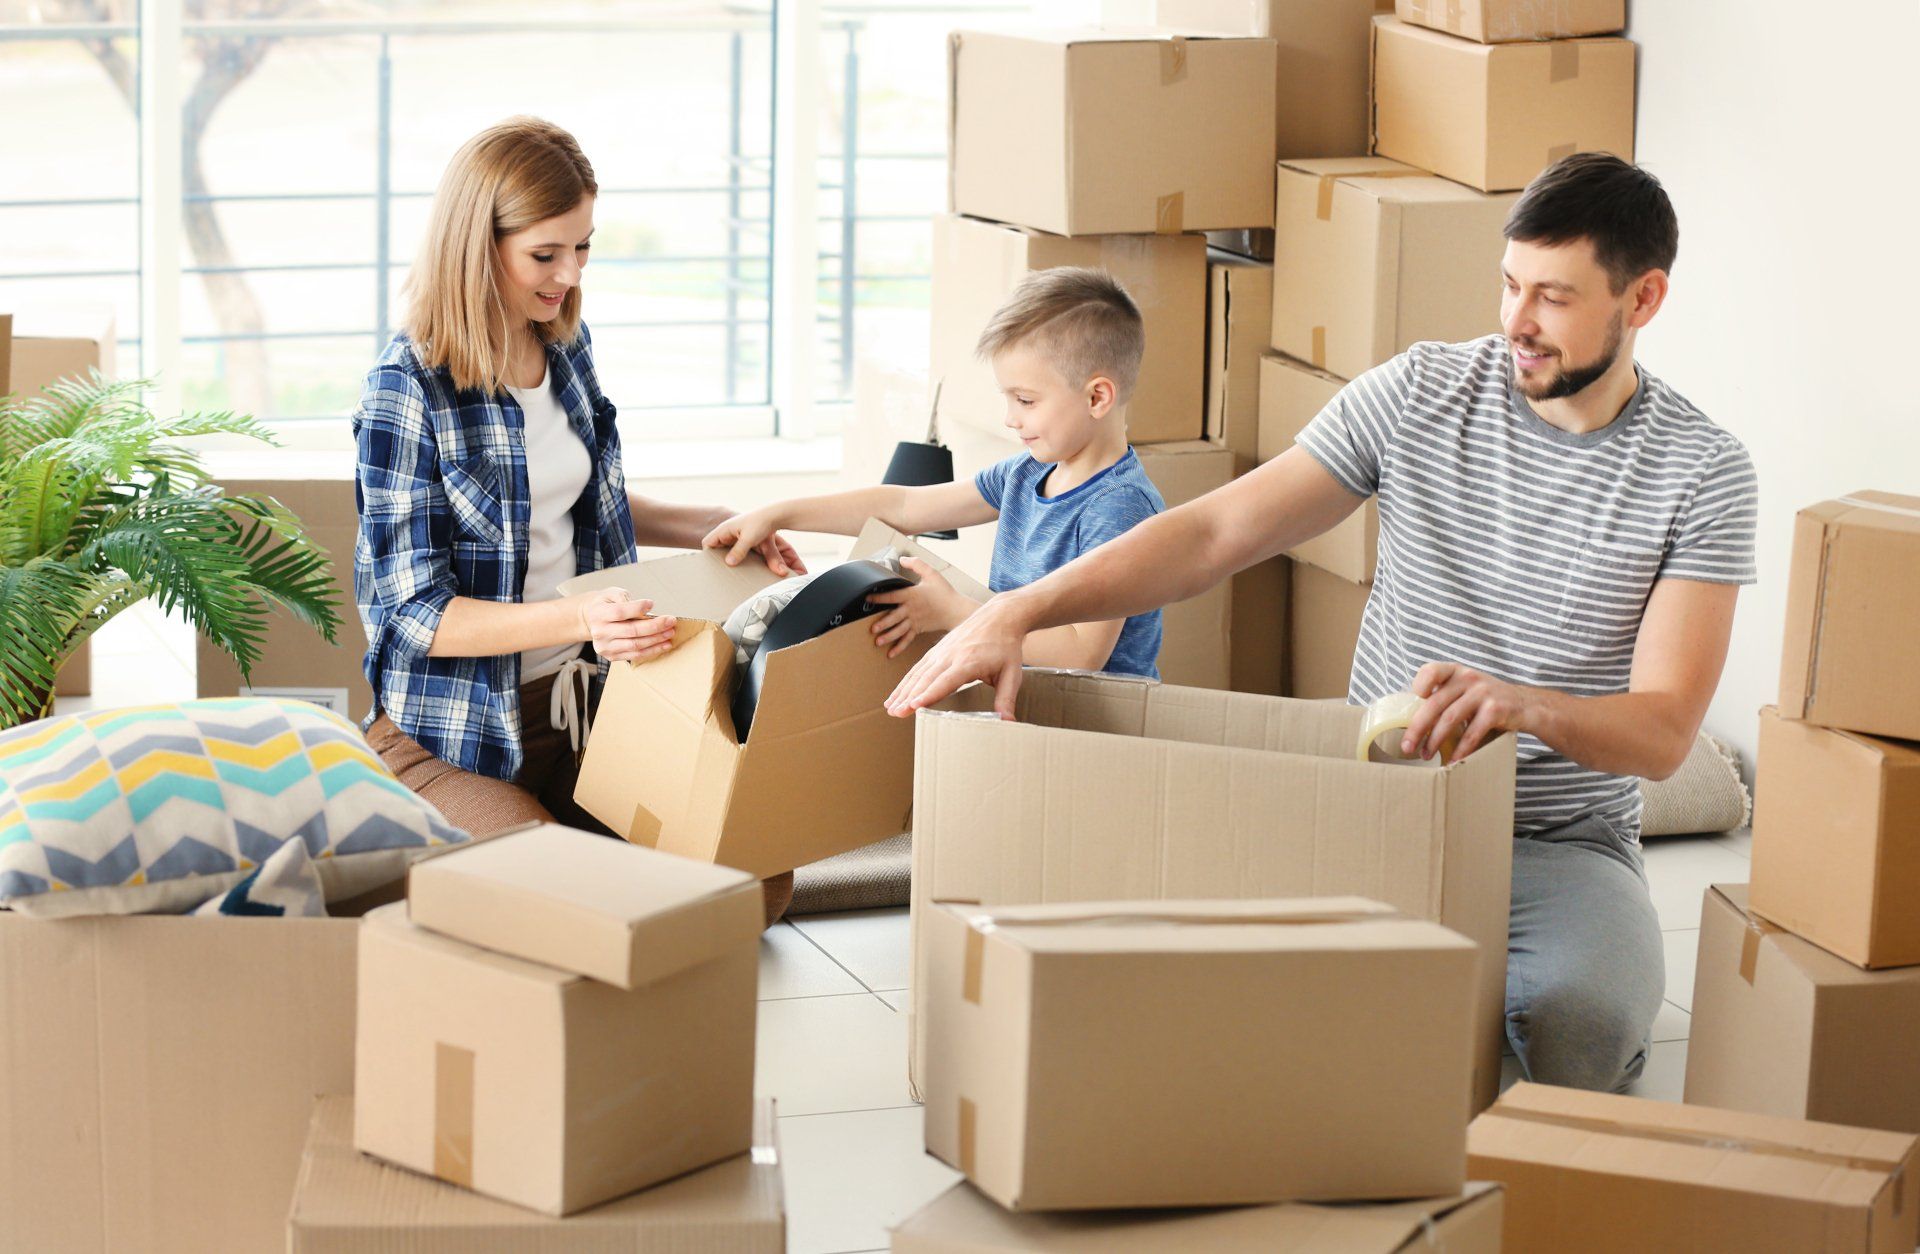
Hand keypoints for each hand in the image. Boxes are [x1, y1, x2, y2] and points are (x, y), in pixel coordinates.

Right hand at [576, 588, 677, 664]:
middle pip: (631, 630)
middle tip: (670, 621)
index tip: (652, 604)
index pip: (620, 612)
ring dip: (656, 640)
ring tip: (670, 633)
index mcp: (598, 614)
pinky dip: (652, 650)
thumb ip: (625, 598)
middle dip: (655, 626)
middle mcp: (600, 632)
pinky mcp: (611, 656)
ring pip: (635, 645)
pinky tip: (663, 645)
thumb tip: (644, 609)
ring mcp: (605, 646)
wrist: (591, 619)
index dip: (637, 608)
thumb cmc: (606, 604)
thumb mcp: (611, 593)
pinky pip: (635, 655)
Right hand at [701, 508, 806, 577]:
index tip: (712, 566)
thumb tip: (728, 563)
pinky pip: (742, 552)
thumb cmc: (760, 522)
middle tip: (723, 573)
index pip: (708, 543)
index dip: (708, 554)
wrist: (776, 516)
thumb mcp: (748, 538)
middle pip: (719, 550)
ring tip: (735, 573)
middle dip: (721, 560)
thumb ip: (739, 550)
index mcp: (724, 530)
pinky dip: (744, 559)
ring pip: (732, 553)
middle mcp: (729, 533)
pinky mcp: (747, 541)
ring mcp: (738, 537)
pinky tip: (748, 566)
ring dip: (735, 561)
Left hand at [866, 557, 977, 658]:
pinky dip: (899, 647)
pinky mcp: (918, 629)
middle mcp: (911, 609)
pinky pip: (907, 639)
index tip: (867, 598)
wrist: (955, 609)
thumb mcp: (931, 573)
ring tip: (877, 642)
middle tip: (872, 629)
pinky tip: (890, 654)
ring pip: (899, 630)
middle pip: (894, 617)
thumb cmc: (944, 591)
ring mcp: (914, 621)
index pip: (892, 596)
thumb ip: (916, 564)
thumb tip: (902, 559)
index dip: (879, 597)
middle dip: (883, 623)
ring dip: (888, 636)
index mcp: (911, 595)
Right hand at [884, 591, 1032, 719]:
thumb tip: (1008, 722)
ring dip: (903, 690)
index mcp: (969, 662)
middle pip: (927, 678)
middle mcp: (951, 655)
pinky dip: (906, 681)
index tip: (915, 706)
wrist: (999, 616)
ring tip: (890, 707)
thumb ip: (1007, 698)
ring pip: (918, 673)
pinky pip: (918, 667)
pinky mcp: (937, 650)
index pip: (946, 681)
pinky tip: (897, 693)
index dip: (930, 694)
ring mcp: (941, 651)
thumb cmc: (1006, 646)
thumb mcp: (1013, 673)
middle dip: (909, 696)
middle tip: (896, 713)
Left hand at [1403, 661, 1534, 763]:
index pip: (1431, 671)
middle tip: (1407, 747)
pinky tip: (1453, 760)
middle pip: (1435, 703)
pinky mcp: (1496, 709)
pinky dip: (1460, 749)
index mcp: (1455, 671)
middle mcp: (1468, 678)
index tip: (1412, 704)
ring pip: (1450, 719)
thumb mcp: (1464, 688)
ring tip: (1426, 755)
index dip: (1418, 686)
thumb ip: (1443, 695)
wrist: (1525, 704)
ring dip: (1435, 741)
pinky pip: (1472, 733)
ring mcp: (1483, 692)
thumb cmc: (1485, 699)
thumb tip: (1408, 721)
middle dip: (1417, 728)